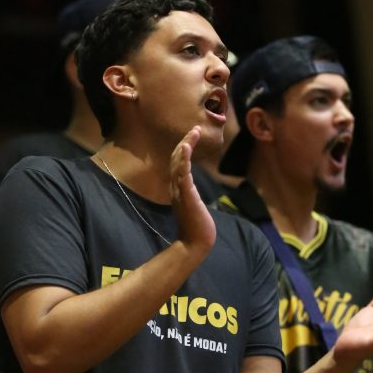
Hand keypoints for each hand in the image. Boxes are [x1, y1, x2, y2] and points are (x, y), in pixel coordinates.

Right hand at [169, 127, 215, 251]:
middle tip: (195, 128)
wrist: (196, 244)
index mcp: (178, 189)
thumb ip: (190, 195)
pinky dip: (183, 159)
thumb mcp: (193, 206)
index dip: (183, 148)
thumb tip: (193, 190)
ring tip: (193, 132)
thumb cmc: (196, 227)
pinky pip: (183, 173)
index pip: (177, 164)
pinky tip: (186, 147)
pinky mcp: (187, 195)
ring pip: (179, 163)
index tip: (192, 136)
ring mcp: (180, 191)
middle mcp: (176, 187)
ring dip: (185, 146)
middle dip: (186, 142)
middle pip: (176, 159)